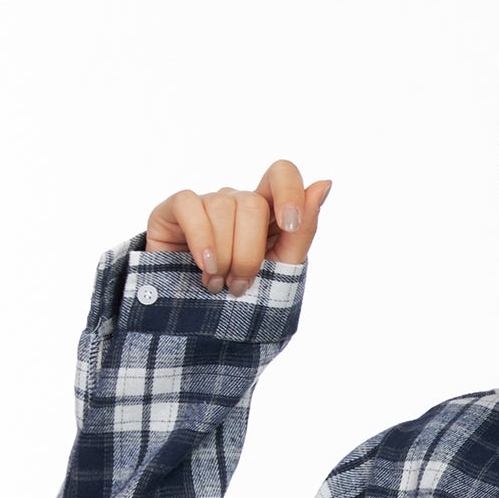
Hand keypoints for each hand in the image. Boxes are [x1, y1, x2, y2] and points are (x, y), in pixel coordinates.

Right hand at [144, 159, 331, 295]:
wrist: (198, 323)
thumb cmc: (244, 295)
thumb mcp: (282, 267)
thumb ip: (303, 229)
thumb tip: (324, 184)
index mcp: (267, 212)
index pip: (281, 174)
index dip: (288, 192)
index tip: (290, 225)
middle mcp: (236, 201)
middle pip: (252, 203)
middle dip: (249, 253)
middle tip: (241, 285)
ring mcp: (205, 203)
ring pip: (222, 207)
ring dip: (224, 256)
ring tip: (218, 284)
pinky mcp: (174, 209)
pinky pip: (189, 204)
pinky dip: (201, 239)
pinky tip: (205, 266)